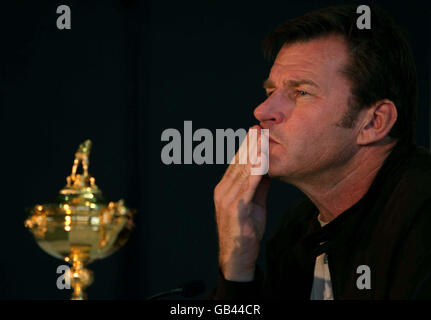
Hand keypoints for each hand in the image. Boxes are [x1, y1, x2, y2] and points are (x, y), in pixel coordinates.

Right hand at [214, 125, 270, 281]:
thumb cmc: (245, 231)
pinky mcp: (236, 209)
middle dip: (250, 145)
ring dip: (253, 154)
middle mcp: (223, 190)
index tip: (256, 132)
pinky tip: (262, 162)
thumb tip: (266, 168)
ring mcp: (227, 199)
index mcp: (225, 188)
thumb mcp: (254, 204)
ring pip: (242, 171)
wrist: (237, 257)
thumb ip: (258, 186)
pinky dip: (255, 173)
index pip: (236, 163)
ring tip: (262, 139)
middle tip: (259, 128)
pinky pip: (247, 187)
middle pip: (238, 163)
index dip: (247, 146)